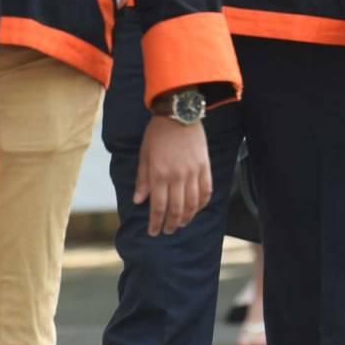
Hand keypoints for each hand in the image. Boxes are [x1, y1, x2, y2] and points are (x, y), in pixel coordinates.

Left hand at [135, 114, 211, 236]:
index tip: (153, 232)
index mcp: (159, 174)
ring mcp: (193, 172)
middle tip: (167, 231)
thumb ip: (142, 179)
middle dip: (171, 224)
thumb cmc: (157, 133)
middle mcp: (177, 177)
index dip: (155, 223)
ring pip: (192, 204)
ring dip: (187, 217)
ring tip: (182, 223)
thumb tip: (138, 200)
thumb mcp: (144, 155)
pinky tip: (197, 209)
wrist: (179, 113)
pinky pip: (206, 191)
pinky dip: (202, 203)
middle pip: (176, 209)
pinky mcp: (205, 167)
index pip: (158, 207)